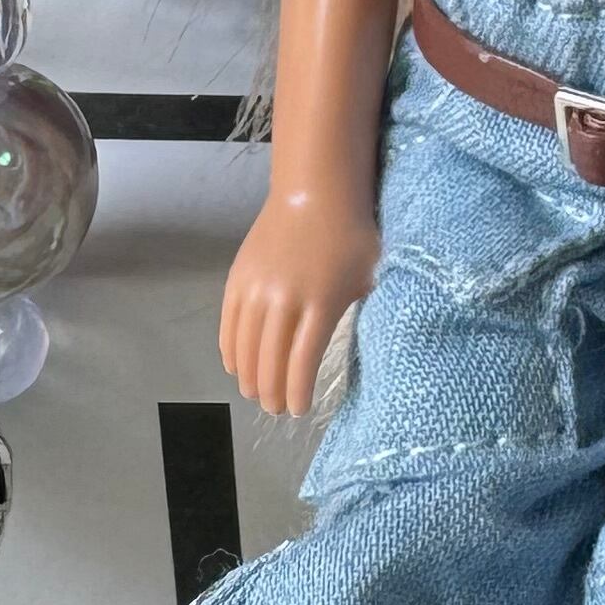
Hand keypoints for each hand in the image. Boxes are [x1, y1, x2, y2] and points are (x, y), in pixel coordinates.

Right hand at [220, 189, 381, 416]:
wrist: (315, 193)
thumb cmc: (352, 236)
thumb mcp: (372, 277)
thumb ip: (368, 312)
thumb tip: (376, 346)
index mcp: (321, 304)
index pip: (301, 363)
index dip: (296, 393)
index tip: (298, 411)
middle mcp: (284, 300)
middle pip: (270, 360)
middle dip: (271, 392)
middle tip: (275, 409)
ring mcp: (256, 289)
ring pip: (245, 346)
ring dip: (249, 376)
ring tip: (256, 394)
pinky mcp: (238, 278)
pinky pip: (228, 324)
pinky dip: (230, 350)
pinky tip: (236, 367)